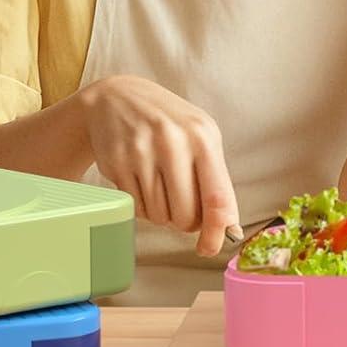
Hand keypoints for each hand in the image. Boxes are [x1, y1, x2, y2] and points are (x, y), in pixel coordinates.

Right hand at [78, 74, 240, 254]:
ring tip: (161, 186)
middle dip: (186, 222)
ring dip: (163, 213)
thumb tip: (228, 230)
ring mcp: (141, 152)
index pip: (216, 197)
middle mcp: (172, 143)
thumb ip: (216, 180)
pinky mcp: (117, 163)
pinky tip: (143, 182)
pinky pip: (137, 208)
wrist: (118, 98)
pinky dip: (143, 206)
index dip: (217, 230)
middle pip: (185, 215)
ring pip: (159, 216)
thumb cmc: (169, 124)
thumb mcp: (200, 137)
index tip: (211, 248)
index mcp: (202, 137)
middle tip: (182, 207)